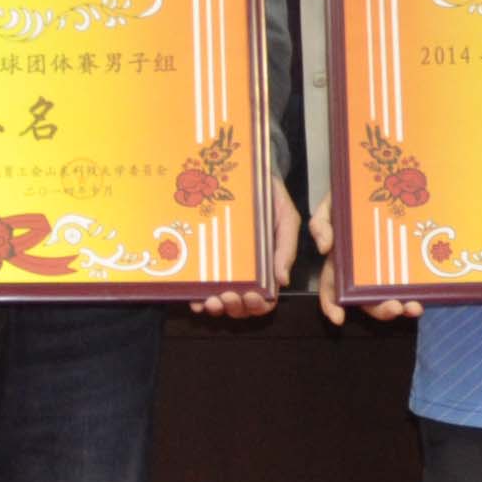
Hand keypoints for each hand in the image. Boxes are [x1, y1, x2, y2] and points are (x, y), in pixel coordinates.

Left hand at [195, 176, 298, 320]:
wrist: (247, 173)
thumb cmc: (270, 197)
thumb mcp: (286, 218)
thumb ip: (286, 248)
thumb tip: (282, 281)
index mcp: (267, 267)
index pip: (265, 299)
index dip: (258, 306)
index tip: (251, 297)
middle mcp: (245, 272)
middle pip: (241, 305)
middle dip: (235, 308)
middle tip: (228, 298)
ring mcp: (223, 266)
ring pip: (220, 300)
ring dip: (217, 307)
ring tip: (211, 301)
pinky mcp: (205, 257)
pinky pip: (200, 284)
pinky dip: (197, 296)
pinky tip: (194, 298)